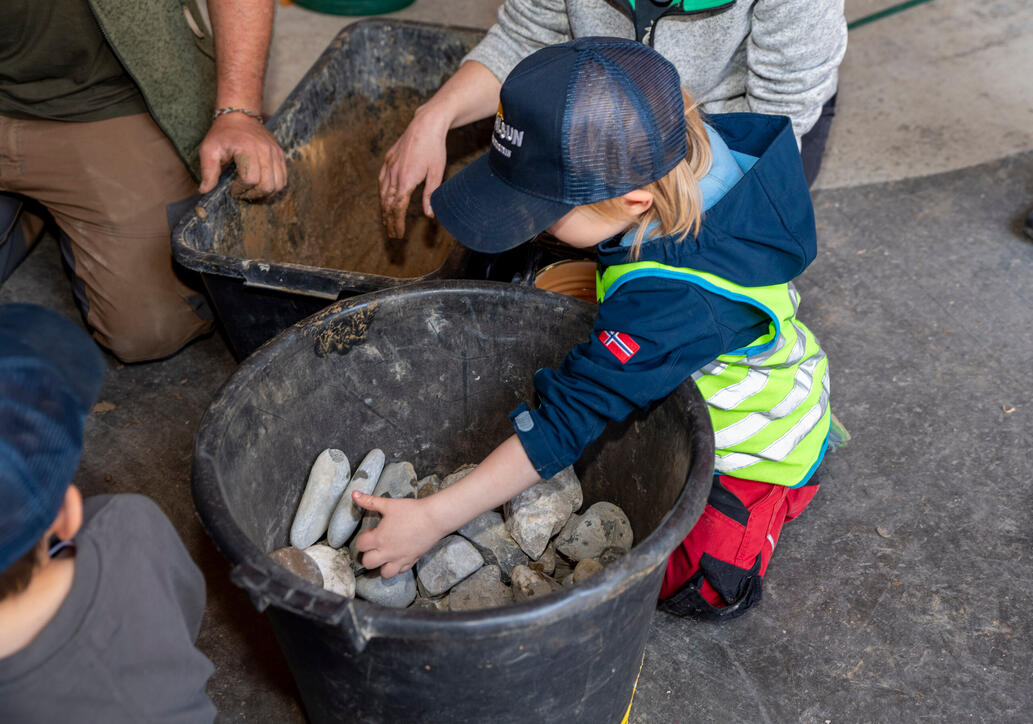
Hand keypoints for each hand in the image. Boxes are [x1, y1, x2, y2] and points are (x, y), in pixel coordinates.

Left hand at [198, 113, 286, 199]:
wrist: (239, 115)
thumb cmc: (222, 134)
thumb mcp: (208, 150)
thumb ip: (208, 171)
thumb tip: (205, 190)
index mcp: (247, 149)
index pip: (250, 180)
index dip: (240, 189)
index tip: (232, 187)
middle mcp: (265, 150)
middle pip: (267, 185)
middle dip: (253, 194)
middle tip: (242, 191)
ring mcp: (275, 153)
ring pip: (278, 184)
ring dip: (265, 193)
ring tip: (252, 190)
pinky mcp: (280, 155)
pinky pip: (283, 178)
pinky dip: (274, 186)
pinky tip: (262, 184)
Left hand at [352, 492, 447, 578]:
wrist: (433, 518)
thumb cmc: (411, 511)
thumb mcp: (388, 504)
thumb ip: (369, 501)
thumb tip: (354, 494)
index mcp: (379, 538)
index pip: (360, 545)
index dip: (364, 538)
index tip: (372, 531)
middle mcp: (387, 552)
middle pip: (367, 563)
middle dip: (368, 554)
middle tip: (376, 544)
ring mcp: (399, 559)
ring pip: (384, 573)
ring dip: (382, 565)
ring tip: (386, 555)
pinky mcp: (411, 561)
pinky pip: (400, 571)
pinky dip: (397, 567)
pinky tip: (399, 556)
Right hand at [378, 107, 449, 237]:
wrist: (426, 124)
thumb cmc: (434, 148)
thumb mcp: (436, 173)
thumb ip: (430, 195)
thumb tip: (429, 215)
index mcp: (406, 180)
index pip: (398, 208)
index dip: (397, 223)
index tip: (398, 234)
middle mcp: (394, 174)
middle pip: (387, 203)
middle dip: (388, 220)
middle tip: (391, 233)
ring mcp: (389, 166)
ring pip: (382, 192)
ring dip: (383, 208)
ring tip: (386, 220)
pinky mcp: (389, 158)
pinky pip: (381, 180)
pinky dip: (381, 192)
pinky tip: (383, 197)